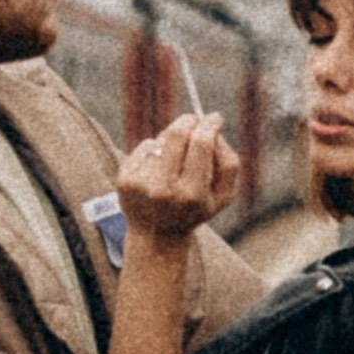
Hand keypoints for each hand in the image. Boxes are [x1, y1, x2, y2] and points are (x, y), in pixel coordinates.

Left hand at [117, 112, 241, 245]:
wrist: (157, 235)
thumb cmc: (196, 209)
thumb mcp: (223, 195)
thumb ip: (229, 162)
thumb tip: (214, 129)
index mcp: (193, 194)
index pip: (201, 144)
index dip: (209, 125)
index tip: (214, 117)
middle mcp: (164, 190)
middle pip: (177, 135)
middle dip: (188, 122)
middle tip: (194, 121)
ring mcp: (141, 184)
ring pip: (161, 141)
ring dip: (171, 140)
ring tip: (175, 159)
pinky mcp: (124, 180)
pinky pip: (145, 147)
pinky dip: (154, 150)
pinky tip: (157, 169)